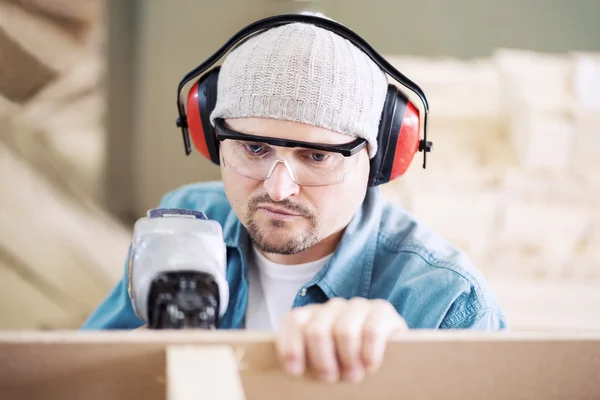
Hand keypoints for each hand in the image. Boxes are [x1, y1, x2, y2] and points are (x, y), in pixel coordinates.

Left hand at [275, 297, 406, 383]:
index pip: (293, 322)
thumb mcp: (325, 361)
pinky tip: (370, 366)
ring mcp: (358, 306)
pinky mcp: (382, 311)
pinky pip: (371, 331)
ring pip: (344, 331)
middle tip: (331, 379)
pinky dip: (369, 353)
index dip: (291, 347)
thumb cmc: (347, 362)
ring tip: (353, 376)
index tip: (296, 371)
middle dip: (323, 361)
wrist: (391, 353)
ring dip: (348, 360)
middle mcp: (333, 306)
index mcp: (312, 315)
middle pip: (317, 331)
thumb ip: (307, 361)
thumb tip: (295, 373)